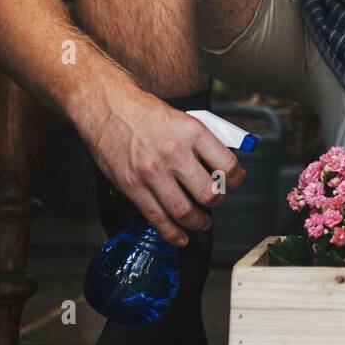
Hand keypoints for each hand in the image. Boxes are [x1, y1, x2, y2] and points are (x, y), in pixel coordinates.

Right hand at [82, 85, 244, 245]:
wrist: (108, 108)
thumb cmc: (145, 112)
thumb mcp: (183, 119)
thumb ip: (202, 143)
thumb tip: (220, 164)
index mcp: (192, 132)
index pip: (227, 165)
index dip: (236, 178)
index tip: (235, 180)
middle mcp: (174, 153)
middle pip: (208, 193)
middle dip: (217, 201)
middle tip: (215, 201)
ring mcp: (152, 172)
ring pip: (184, 211)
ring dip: (198, 222)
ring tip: (201, 222)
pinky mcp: (133, 186)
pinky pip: (157, 218)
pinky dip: (172, 233)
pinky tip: (180, 235)